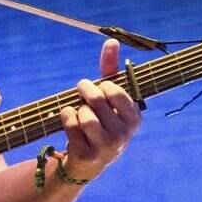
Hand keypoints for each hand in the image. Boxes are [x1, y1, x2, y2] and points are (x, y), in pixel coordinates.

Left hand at [59, 39, 141, 182]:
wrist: (88, 162)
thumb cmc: (101, 122)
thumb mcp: (109, 98)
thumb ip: (110, 70)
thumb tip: (111, 40)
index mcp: (135, 120)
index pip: (115, 91)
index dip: (102, 85)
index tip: (98, 87)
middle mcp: (124, 135)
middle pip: (97, 99)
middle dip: (85, 90)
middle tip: (81, 88)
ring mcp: (106, 147)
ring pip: (83, 113)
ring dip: (76, 108)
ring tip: (80, 113)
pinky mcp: (86, 155)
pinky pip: (70, 123)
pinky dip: (66, 118)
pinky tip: (71, 124)